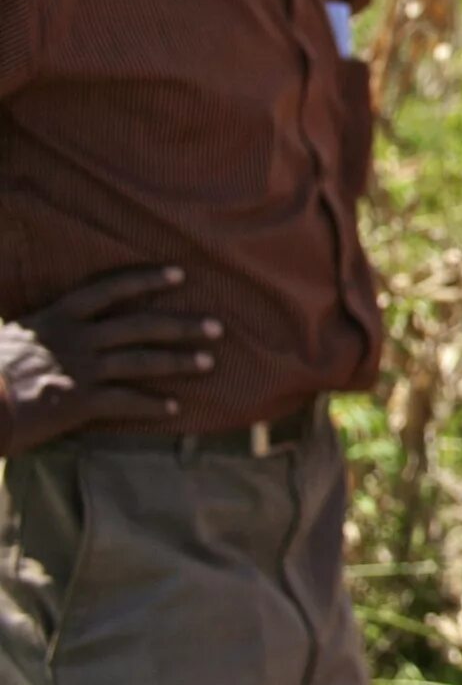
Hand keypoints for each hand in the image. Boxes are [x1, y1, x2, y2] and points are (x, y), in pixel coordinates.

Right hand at [1, 266, 221, 453]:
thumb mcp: (10, 335)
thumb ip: (37, 328)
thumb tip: (48, 324)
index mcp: (56, 317)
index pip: (108, 288)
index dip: (145, 279)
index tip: (178, 274)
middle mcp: (75, 338)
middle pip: (140, 325)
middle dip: (181, 325)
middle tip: (217, 326)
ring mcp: (80, 369)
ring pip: (142, 361)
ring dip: (178, 362)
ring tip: (208, 362)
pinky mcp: (80, 402)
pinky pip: (126, 401)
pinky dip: (152, 405)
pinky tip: (174, 409)